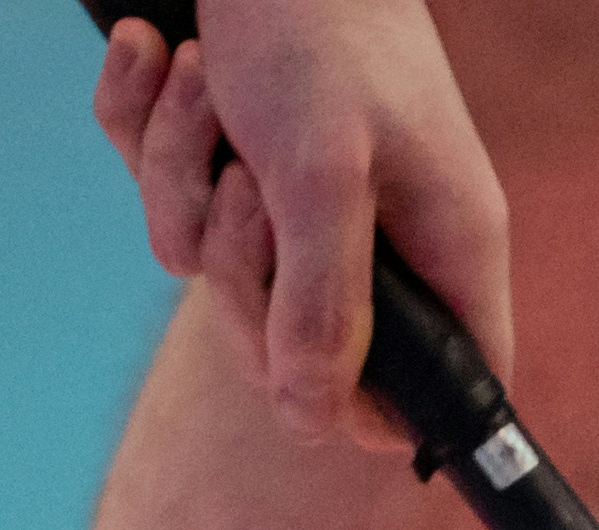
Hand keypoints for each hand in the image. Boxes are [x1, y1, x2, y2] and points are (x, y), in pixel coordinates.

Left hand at [91, 5, 516, 451]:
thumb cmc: (318, 31)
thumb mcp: (321, 177)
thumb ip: (325, 306)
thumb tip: (313, 421)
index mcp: (444, 253)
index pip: (451, 391)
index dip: (382, 411)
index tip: (311, 373)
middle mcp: (382, 244)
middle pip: (296, 350)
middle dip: (240, 271)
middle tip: (247, 187)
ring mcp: (302, 210)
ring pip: (214, 269)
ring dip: (181, 170)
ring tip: (207, 84)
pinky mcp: (235, 165)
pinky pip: (168, 199)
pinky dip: (147, 126)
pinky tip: (160, 56)